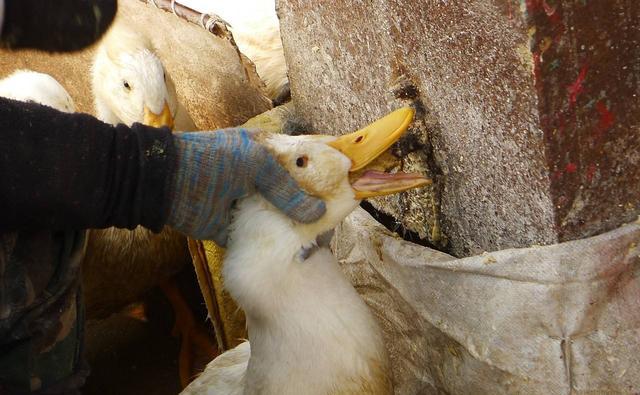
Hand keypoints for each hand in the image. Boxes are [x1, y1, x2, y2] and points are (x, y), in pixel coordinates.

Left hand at [167, 128, 325, 244]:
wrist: (165, 183)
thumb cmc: (213, 161)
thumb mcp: (254, 164)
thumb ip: (286, 188)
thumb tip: (319, 213)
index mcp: (266, 156)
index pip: (301, 165)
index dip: (322, 175)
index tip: (346, 189)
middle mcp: (260, 181)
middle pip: (293, 195)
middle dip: (312, 208)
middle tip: (337, 223)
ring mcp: (247, 205)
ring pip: (279, 219)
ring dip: (295, 229)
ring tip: (321, 243)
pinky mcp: (234, 229)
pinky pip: (258, 239)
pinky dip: (272, 246)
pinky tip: (293, 255)